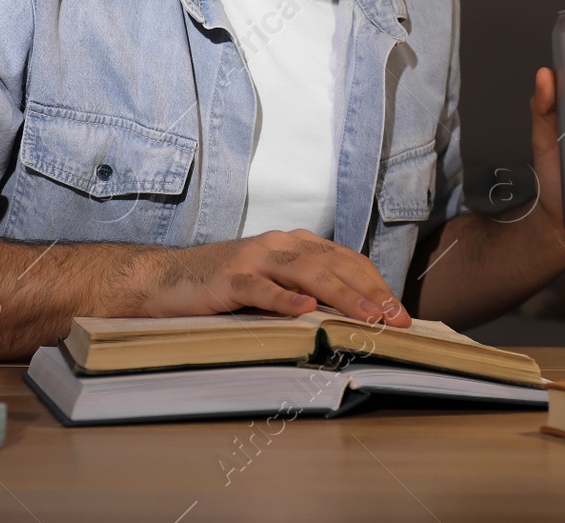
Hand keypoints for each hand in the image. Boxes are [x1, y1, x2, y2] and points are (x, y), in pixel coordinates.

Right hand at [142, 230, 412, 326]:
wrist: (165, 280)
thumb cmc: (223, 287)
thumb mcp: (271, 285)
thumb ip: (305, 291)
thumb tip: (353, 320)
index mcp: (294, 244)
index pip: (346, 260)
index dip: (376, 285)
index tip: (399, 313)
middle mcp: (279, 244)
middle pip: (334, 264)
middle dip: (370, 293)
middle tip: (396, 320)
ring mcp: (254, 258)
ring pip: (307, 272)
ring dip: (342, 295)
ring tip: (368, 317)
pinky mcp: (229, 277)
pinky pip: (262, 287)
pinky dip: (284, 299)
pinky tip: (305, 310)